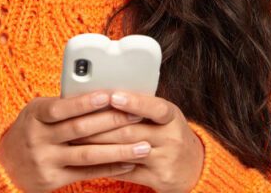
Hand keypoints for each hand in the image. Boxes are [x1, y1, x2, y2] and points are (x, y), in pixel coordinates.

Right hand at [0, 90, 149, 192]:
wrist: (5, 164)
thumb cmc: (30, 130)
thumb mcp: (36, 112)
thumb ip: (61, 105)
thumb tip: (99, 93)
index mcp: (35, 115)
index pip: (61, 108)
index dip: (86, 102)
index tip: (110, 95)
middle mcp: (39, 138)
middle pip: (79, 130)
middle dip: (112, 122)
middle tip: (138, 116)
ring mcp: (46, 160)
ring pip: (87, 154)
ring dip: (119, 150)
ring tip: (144, 146)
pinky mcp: (53, 179)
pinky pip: (86, 173)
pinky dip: (110, 168)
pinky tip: (129, 164)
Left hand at [69, 91, 204, 192]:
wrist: (195, 167)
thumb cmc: (169, 133)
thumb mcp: (164, 116)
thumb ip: (141, 106)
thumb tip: (104, 92)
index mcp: (172, 117)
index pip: (155, 107)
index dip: (133, 102)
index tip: (112, 96)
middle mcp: (172, 138)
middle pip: (130, 131)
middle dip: (99, 127)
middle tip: (74, 121)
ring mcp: (166, 160)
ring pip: (125, 151)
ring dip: (98, 146)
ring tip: (76, 139)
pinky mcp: (159, 178)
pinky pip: (126, 172)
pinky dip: (106, 165)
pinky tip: (89, 160)